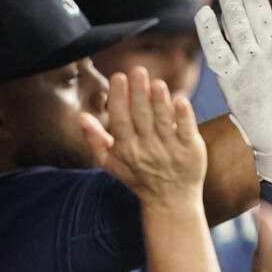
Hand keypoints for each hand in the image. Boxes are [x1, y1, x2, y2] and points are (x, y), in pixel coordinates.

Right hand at [77, 67, 205, 209]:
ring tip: (157, 82)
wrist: (170, 200)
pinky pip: (187, 131)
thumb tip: (80, 117)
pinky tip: (180, 99)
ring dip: (160, 101)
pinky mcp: (190, 150)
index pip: (120, 120)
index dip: (119, 98)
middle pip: (141, 117)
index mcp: (126, 148)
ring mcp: (170, 150)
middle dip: (139, 92)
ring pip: (163, 122)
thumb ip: (94, 139)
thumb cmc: (138, 177)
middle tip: (137, 70)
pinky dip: (184, 116)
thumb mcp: (111, 163)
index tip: (118, 77)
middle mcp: (147, 149)